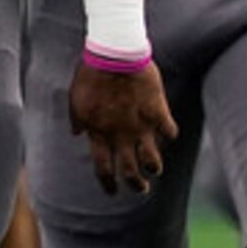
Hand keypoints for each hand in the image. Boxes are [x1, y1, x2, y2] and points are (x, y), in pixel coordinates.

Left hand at [69, 59, 176, 194]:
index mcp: (99, 133)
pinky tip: (169, 134)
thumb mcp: (76, 101)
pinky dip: (169, 134)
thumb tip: (78, 133)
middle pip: (130, 170)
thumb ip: (79, 121)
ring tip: (155, 169)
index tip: (113, 191)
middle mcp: (121, 135)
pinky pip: (169, 130)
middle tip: (140, 189)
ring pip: (152, 158)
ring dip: (154, 167)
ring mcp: (141, 124)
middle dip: (135, 184)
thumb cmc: (90, 76)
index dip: (108, 183)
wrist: (114, 56)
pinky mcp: (158, 111)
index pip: (104, 168)